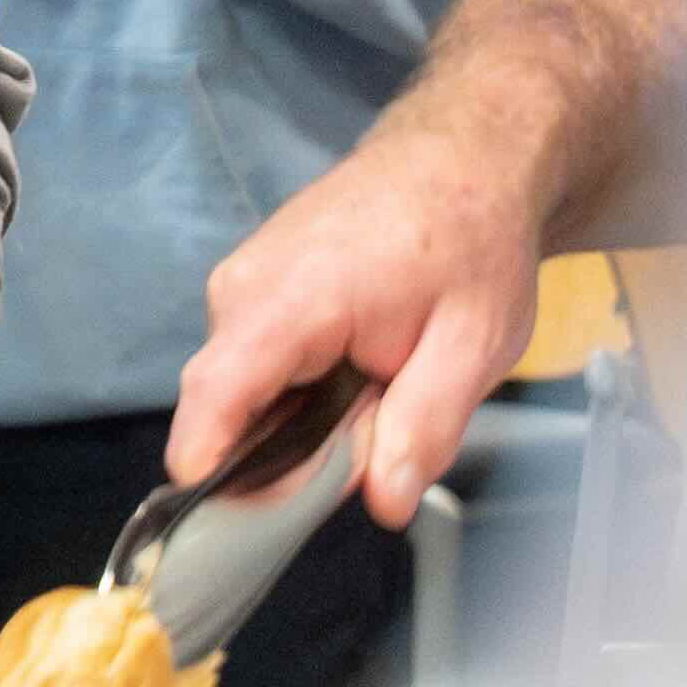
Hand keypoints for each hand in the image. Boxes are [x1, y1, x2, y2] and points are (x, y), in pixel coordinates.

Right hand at [176, 105, 549, 528]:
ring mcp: (239, 289)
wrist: (460, 157)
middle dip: (297, 456)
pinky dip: (303, 391)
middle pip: (233, 415)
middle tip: (382, 435)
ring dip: (306, 422)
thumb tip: (383, 501)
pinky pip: (257, 371)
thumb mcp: (475, 344)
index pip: (215, 396)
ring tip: (381, 388)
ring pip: (249, 398)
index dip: (211, 470)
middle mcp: (241, 292)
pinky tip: (359, 368)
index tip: (223, 529)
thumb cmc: (470, 238)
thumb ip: (423, 427)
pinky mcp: (249, 293)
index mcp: (290, 299)